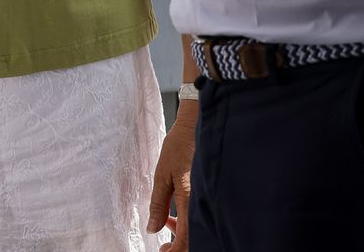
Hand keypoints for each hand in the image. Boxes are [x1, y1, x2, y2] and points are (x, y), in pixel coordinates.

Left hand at [149, 98, 196, 249]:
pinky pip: (203, 216)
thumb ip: (158, 204)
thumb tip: (153, 228)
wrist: (198, 125)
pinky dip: (190, 222)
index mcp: (191, 199)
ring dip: (184, 234)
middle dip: (180, 246)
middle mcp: (204, 202)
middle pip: (195, 239)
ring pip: (199, 229)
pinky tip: (177, 215)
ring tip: (167, 225)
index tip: (162, 251)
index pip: (187, 239)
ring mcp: (210, 198)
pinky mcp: (210, 194)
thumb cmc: (180, 146)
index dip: (175, 251)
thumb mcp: (162, 175)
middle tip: (163, 244)